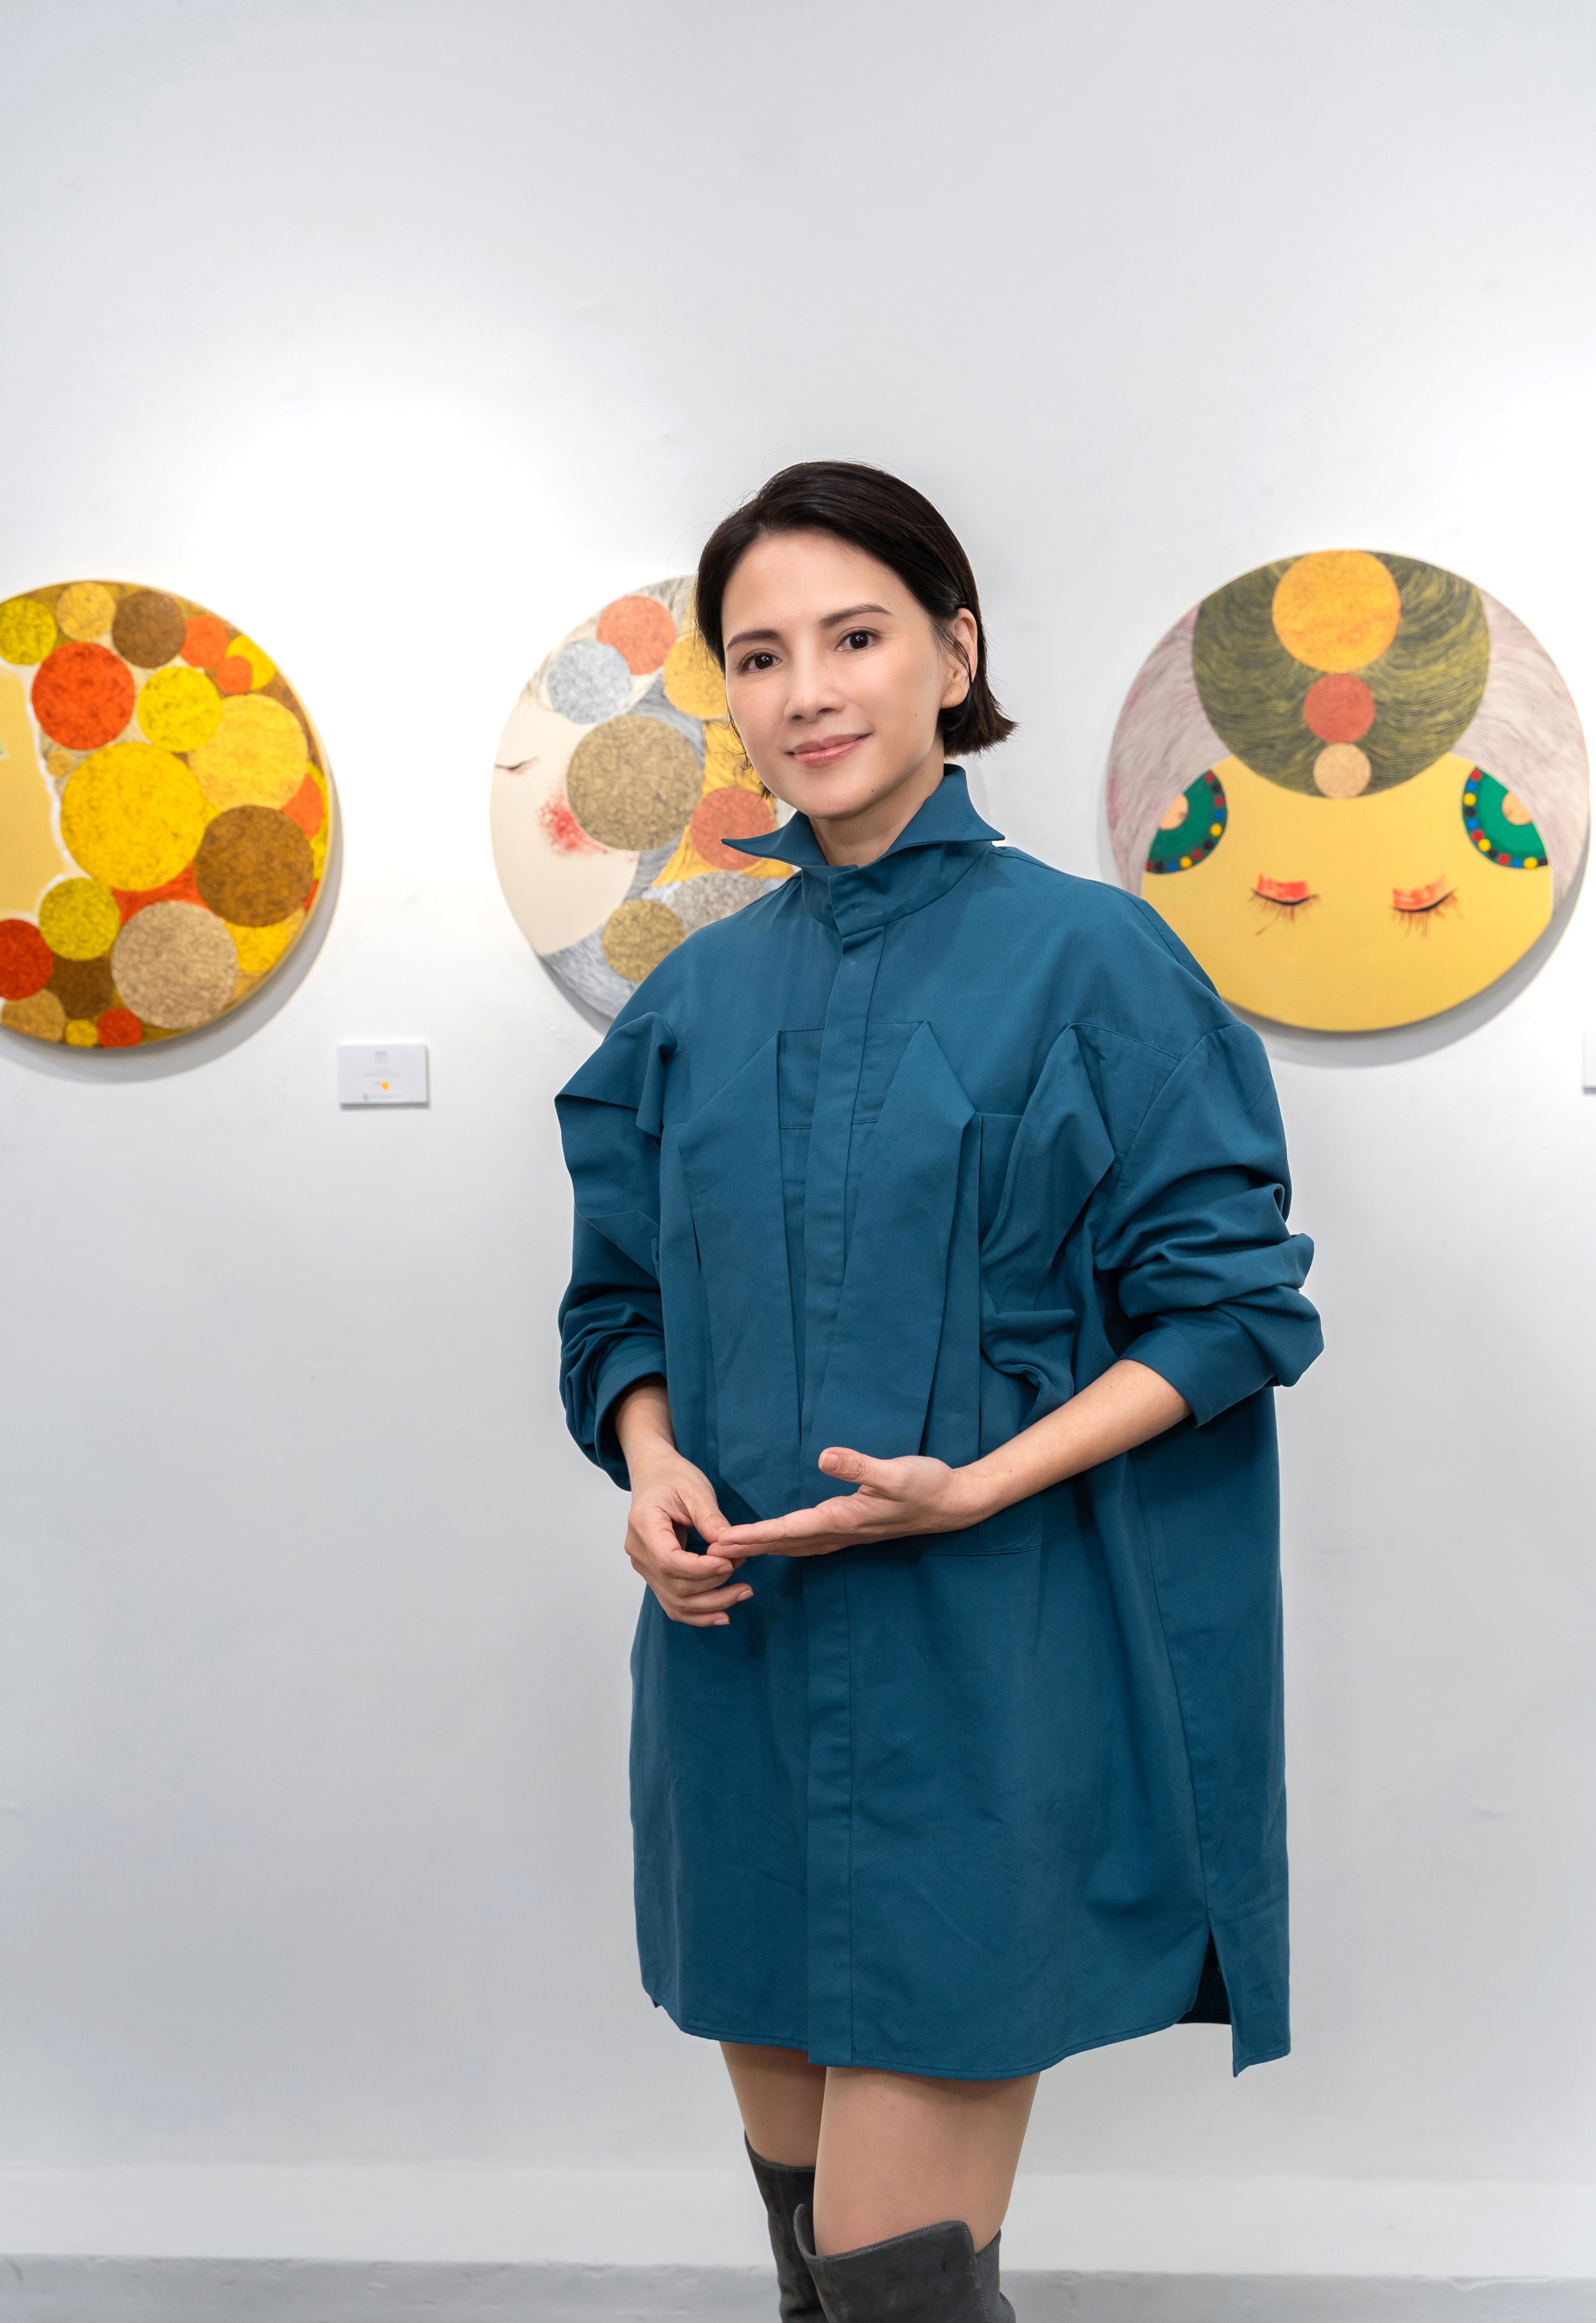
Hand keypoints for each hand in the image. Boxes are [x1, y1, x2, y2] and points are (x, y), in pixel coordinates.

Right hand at [625, 1448, 750, 1627]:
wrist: (653, 1475)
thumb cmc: (673, 1477)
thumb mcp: (695, 1490)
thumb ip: (711, 1519)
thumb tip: (728, 1548)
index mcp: (644, 1525)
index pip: (669, 1561)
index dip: (701, 1569)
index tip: (730, 1563)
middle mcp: (639, 1552)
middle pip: (675, 1587)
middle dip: (714, 1586)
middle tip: (743, 1569)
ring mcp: (644, 1567)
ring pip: (675, 1602)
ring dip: (711, 1605)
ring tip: (742, 1593)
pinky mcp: (655, 1575)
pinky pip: (673, 1603)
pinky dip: (698, 1613)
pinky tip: (722, 1613)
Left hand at [714, 1448, 989, 1558]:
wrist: (954, 1504)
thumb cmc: (926, 1484)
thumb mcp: (895, 1471)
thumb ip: (860, 1466)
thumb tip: (826, 1457)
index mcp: (843, 1519)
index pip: (788, 1529)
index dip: (754, 1535)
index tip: (722, 1540)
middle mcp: (840, 1532)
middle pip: (783, 1543)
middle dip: (747, 1547)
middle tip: (708, 1552)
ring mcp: (846, 1534)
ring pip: (794, 1546)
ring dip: (762, 1549)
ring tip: (732, 1552)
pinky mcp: (853, 1528)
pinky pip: (808, 1543)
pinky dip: (785, 1545)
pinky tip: (777, 1544)